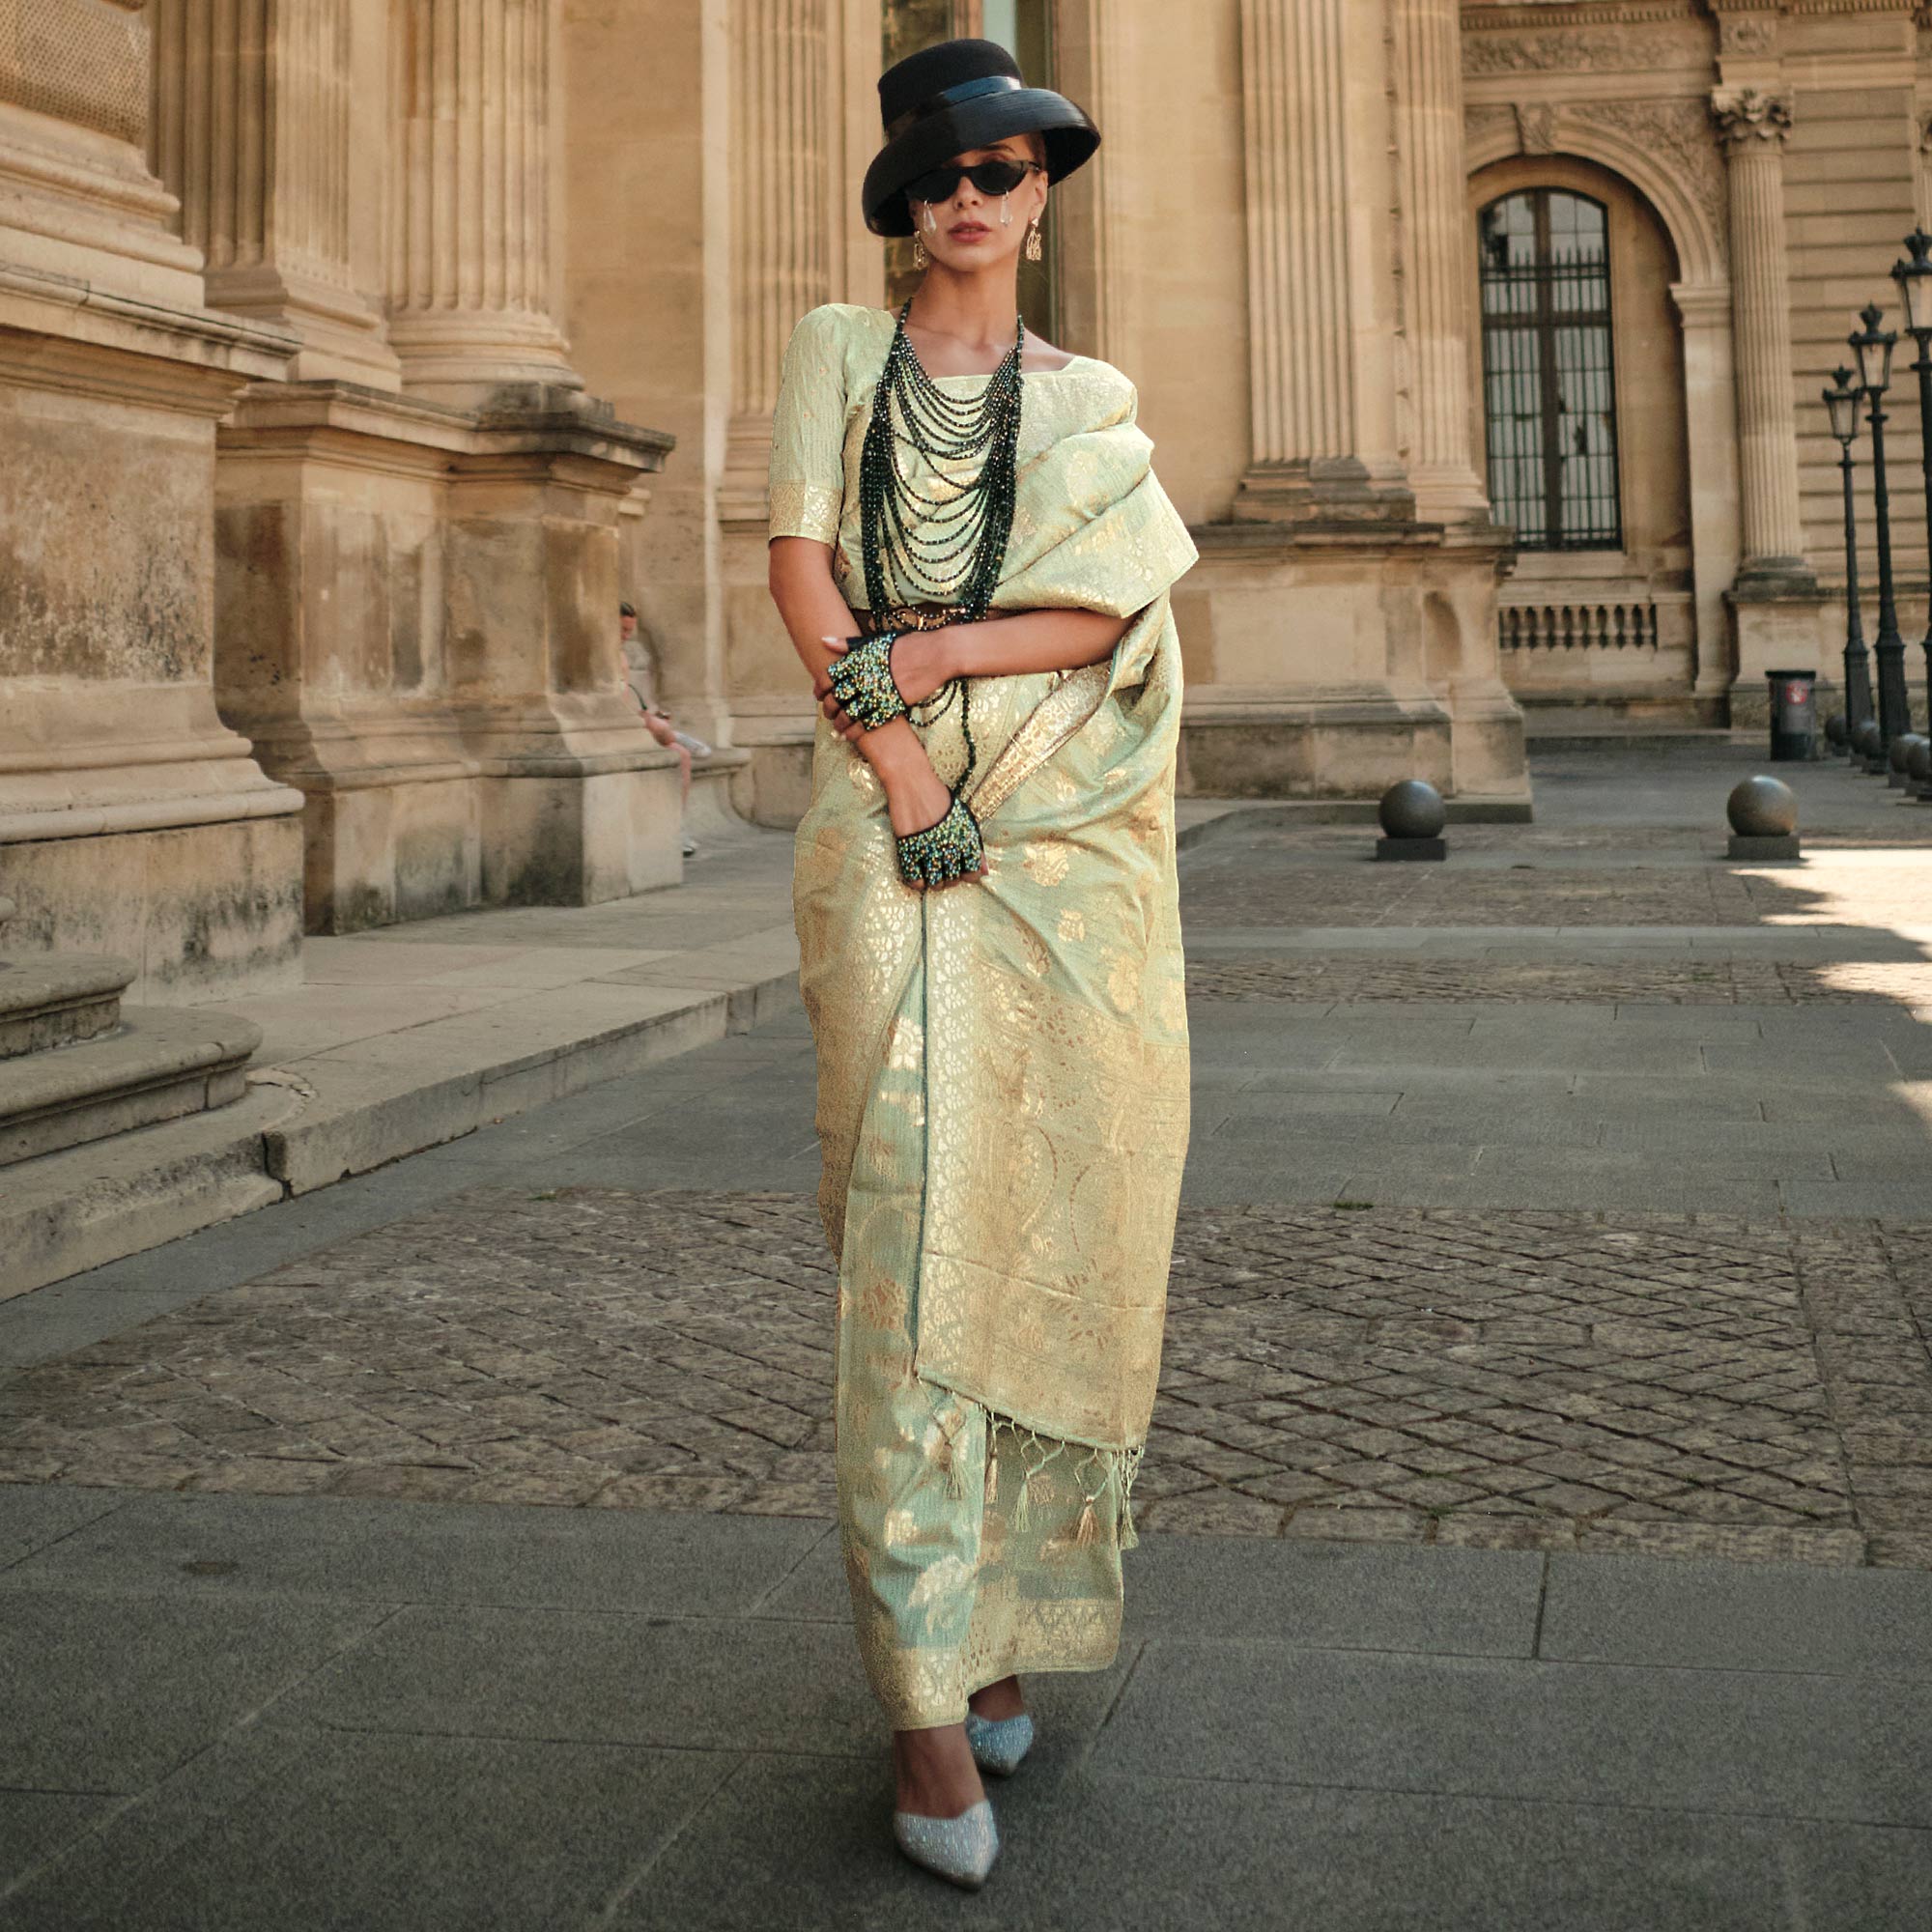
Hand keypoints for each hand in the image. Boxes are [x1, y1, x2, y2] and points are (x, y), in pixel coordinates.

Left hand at [815, 631, 956, 739]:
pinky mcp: (892, 706)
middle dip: (828, 708)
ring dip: (840, 723)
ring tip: (837, 728)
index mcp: (859, 659)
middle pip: (836, 698)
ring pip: (850, 714)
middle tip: (827, 713)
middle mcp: (865, 677)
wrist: (936, 655)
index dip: (820, 688)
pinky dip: (856, 732)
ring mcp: (878, 692)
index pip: (829, 677)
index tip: (818, 695)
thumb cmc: (907, 644)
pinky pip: (868, 723)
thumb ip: (849, 644)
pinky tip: (850, 736)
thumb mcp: (876, 640)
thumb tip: (823, 640)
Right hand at [884, 758, 988, 889]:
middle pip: (953, 881)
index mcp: (966, 840)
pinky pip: (915, 879)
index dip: (968, 875)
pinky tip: (918, 872)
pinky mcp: (909, 849)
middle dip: (950, 879)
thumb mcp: (964, 819)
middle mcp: (949, 848)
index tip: (962, 870)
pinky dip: (918, 881)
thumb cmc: (940, 799)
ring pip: (935, 883)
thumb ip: (975, 847)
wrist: (913, 783)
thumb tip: (985, 872)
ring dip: (935, 882)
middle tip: (944, 868)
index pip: (973, 873)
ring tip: (931, 871)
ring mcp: (928, 850)